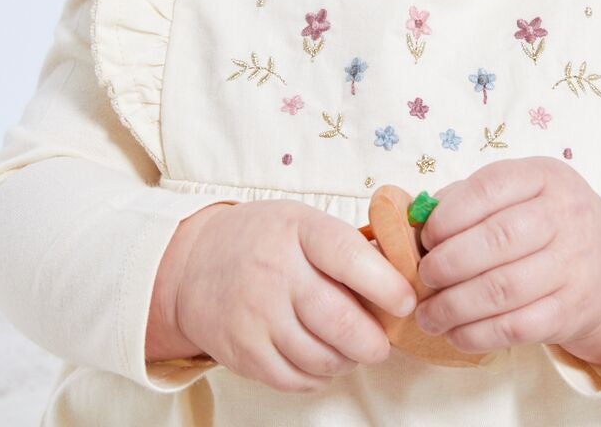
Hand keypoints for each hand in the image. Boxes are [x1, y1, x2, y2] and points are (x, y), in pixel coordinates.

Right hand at [169, 200, 417, 391]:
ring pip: (321, 356)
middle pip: (338, 320)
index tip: (406, 301)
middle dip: (374, 340)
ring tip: (351, 347)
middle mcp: (275, 273)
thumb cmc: (265, 239)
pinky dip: (320, 376)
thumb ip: (348, 247)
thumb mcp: (303, 222)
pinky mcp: (244, 353)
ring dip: (348, 359)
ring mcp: (256, 316)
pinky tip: (322, 358)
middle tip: (382, 340)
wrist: (194, 263)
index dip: (385, 283)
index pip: (348, 256)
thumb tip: (402, 276)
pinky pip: (296, 379)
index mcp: (298, 231)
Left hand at [413, 157, 600, 368]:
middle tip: (423, 277)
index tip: (426, 237)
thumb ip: (469, 198)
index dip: (449, 214)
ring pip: (503, 289)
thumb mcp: (519, 190)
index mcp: (545, 177)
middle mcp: (565, 216)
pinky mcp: (572, 311)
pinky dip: (478, 334)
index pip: (490, 187)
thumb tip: (415, 218)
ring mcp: (573, 265)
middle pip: (496, 240)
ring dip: (454, 306)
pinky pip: (517, 327)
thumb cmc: (545, 220)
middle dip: (448, 263)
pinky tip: (454, 333)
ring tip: (427, 314)